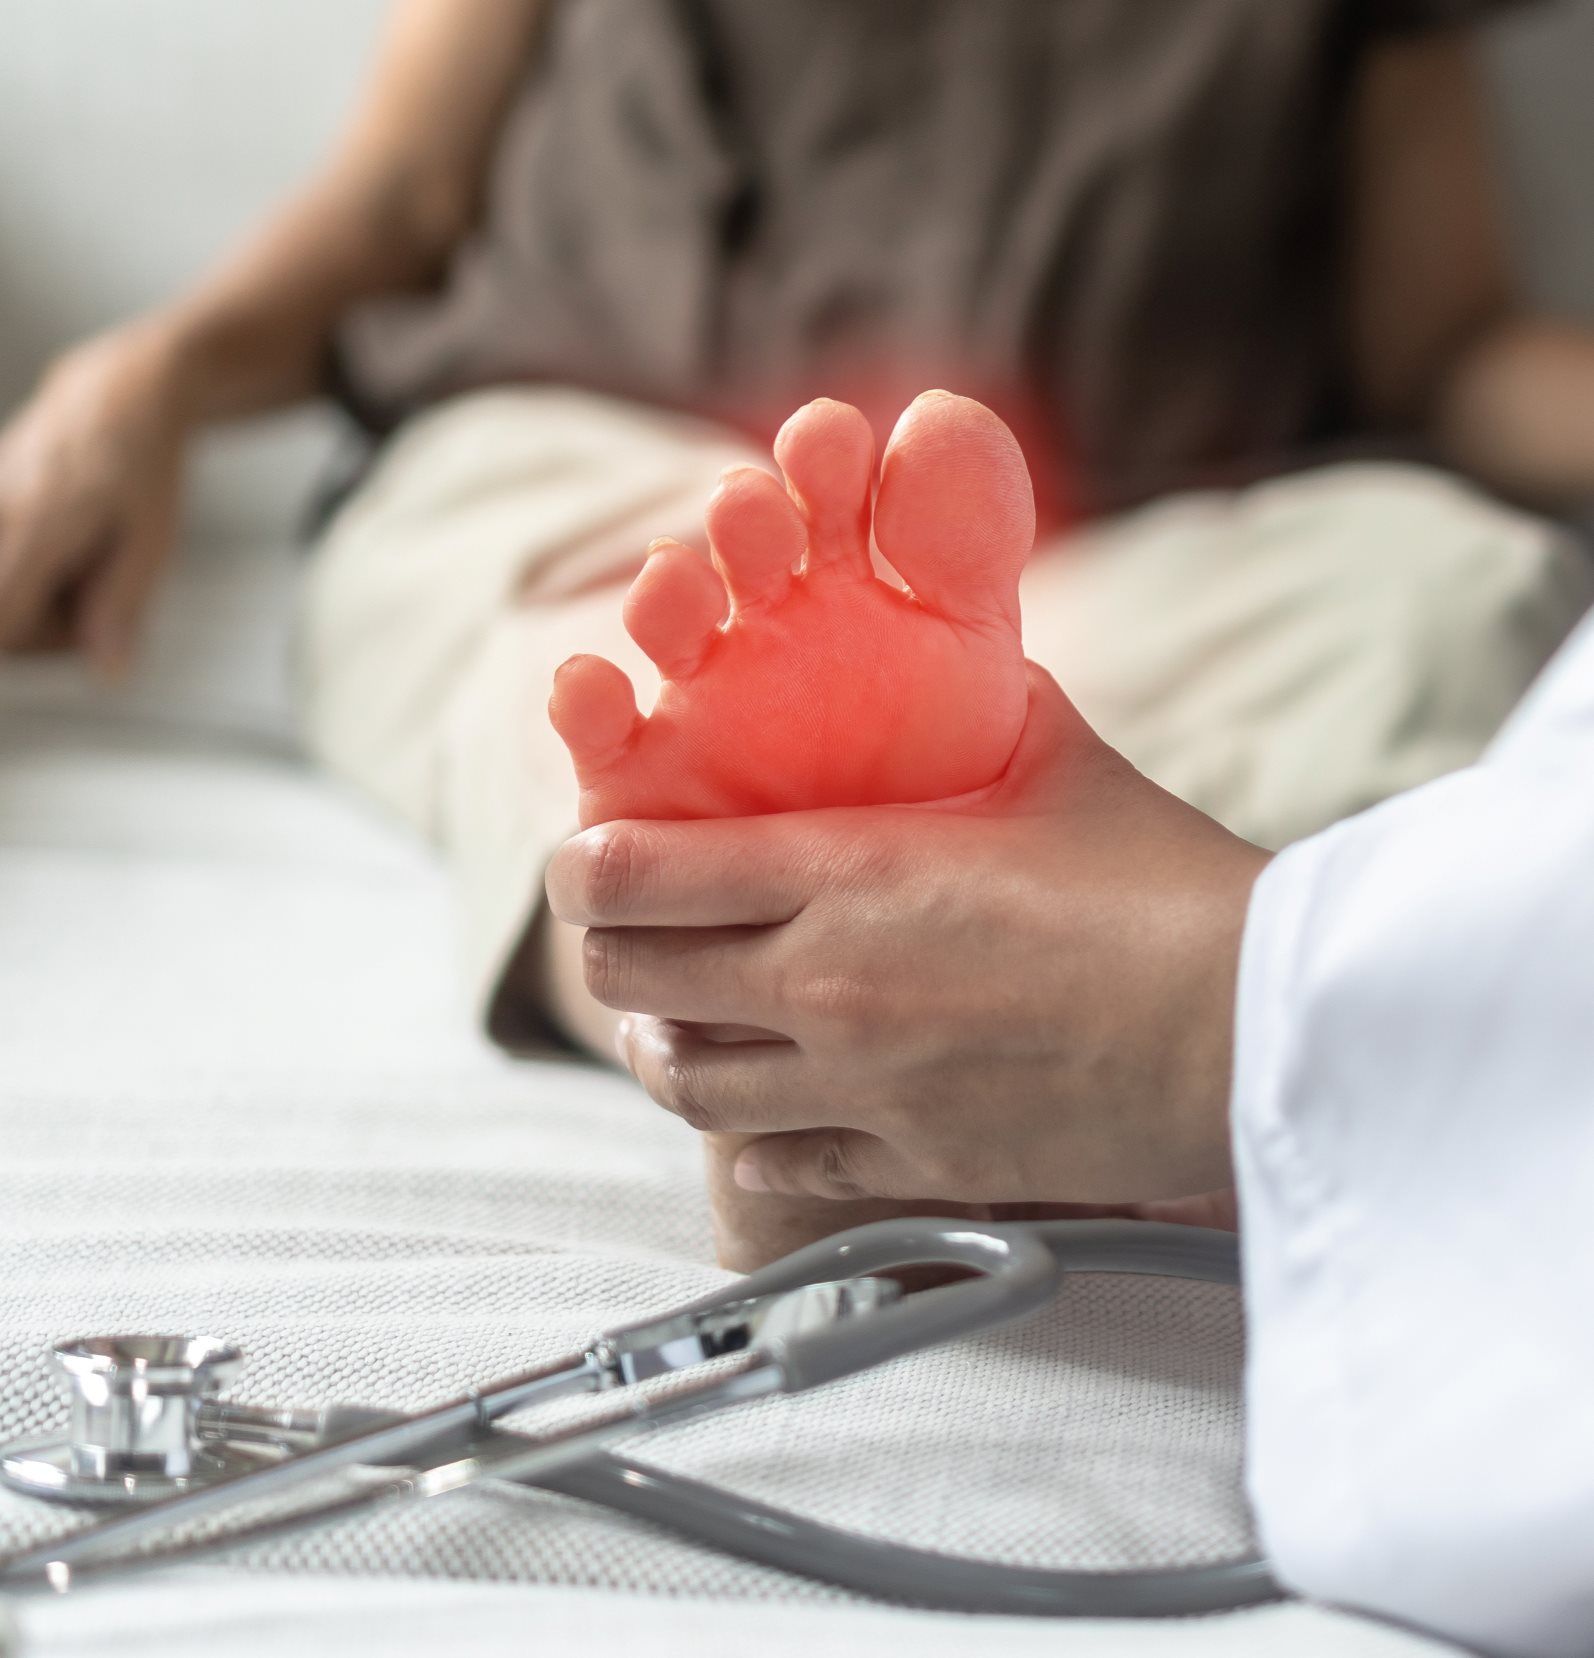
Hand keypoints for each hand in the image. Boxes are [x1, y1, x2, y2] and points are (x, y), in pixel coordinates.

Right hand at [0, 324, 191, 675]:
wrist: (111, 400)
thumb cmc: (139, 469)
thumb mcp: (151, 543)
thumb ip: (120, 608)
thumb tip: (107, 675)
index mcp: (37, 528)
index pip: (5, 628)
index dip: (43, 646)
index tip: (87, 629)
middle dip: (34, 626)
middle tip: (86, 594)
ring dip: (28, 598)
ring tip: (72, 567)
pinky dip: (19, 572)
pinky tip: (50, 553)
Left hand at [547, 666, 1269, 1206]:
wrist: (1251, 1026)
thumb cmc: (1162, 886)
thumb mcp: (1056, 761)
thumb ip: (984, 704)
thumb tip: (969, 651)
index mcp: (843, 871)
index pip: (635, 873)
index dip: (580, 867)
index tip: (581, 861)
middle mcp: (824, 984)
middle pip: (634, 982)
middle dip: (613, 954)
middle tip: (632, 937)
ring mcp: (860, 1085)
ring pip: (689, 1086)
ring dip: (670, 1052)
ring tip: (684, 1030)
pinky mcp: (912, 1159)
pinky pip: (781, 1167)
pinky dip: (756, 1146)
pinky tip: (768, 1131)